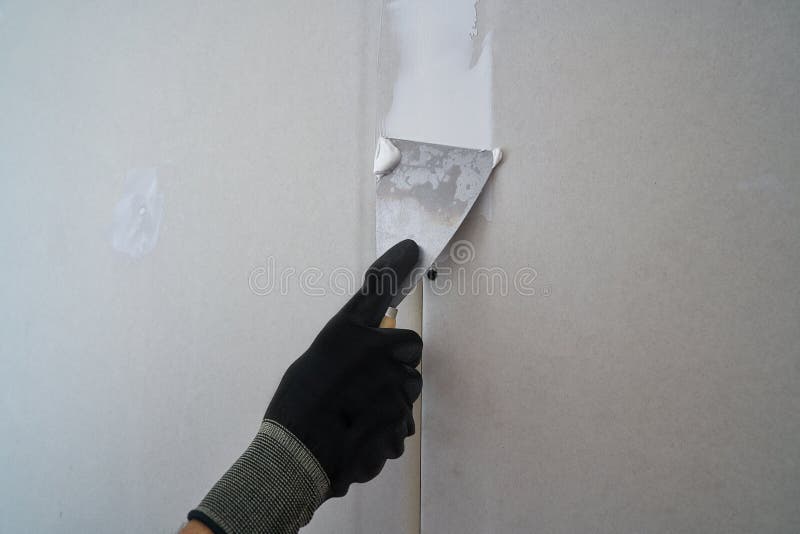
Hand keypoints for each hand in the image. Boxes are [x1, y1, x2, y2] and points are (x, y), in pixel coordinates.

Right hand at [265, 239, 422, 496]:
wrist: (294, 460)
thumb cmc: (295, 408)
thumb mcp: (316, 360)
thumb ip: (349, 348)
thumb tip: (375, 347)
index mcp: (349, 335)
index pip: (379, 288)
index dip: (395, 265)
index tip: (409, 249)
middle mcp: (377, 355)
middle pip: (409, 348)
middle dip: (396, 362)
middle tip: (364, 384)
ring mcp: (394, 391)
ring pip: (408, 389)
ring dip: (392, 399)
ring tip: (356, 415)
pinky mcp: (401, 425)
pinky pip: (402, 423)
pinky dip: (387, 430)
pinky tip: (360, 435)